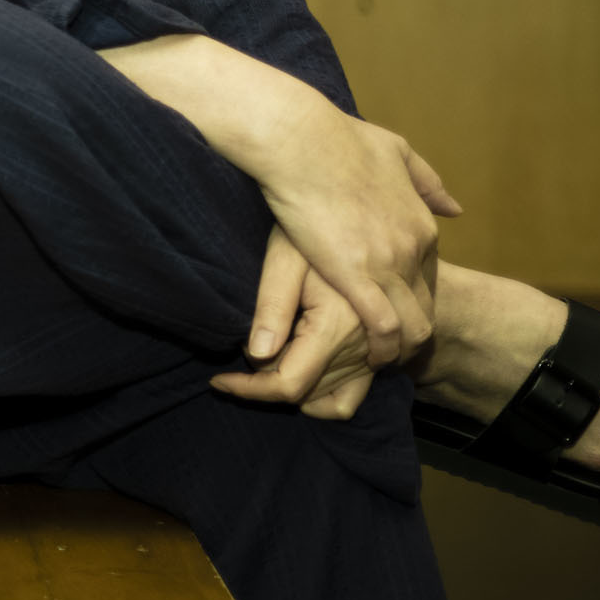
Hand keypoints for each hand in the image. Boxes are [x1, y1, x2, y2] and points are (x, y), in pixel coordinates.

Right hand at [98, 35, 461, 369]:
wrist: (302, 140)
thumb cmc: (337, 138)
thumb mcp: (395, 150)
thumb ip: (426, 181)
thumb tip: (453, 207)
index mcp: (421, 223)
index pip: (429, 276)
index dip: (411, 297)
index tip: (391, 309)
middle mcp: (414, 247)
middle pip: (426, 306)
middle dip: (410, 330)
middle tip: (386, 346)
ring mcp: (389, 263)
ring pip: (411, 325)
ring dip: (399, 348)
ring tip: (378, 361)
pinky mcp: (357, 276)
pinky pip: (383, 328)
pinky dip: (379, 350)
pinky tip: (363, 358)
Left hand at [211, 229, 377, 419]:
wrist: (363, 202)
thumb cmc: (317, 223)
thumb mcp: (286, 257)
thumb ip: (273, 307)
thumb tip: (256, 354)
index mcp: (339, 325)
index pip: (290, 383)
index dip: (249, 389)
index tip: (219, 381)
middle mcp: (365, 344)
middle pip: (308, 393)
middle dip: (265, 385)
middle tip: (235, 360)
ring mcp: (376, 349)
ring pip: (330, 398)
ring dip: (294, 390)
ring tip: (264, 359)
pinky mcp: (380, 346)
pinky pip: (354, 394)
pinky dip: (326, 398)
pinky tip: (298, 374)